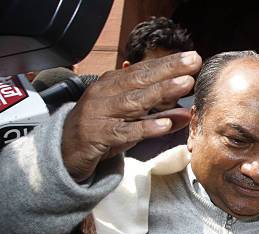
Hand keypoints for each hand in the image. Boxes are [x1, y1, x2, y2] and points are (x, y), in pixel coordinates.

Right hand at [62, 51, 201, 181]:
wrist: (66, 150)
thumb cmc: (103, 130)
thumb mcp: (133, 121)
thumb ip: (161, 116)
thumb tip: (189, 113)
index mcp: (113, 85)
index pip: (144, 70)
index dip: (168, 63)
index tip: (192, 57)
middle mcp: (106, 94)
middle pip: (140, 79)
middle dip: (168, 70)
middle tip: (193, 62)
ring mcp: (101, 114)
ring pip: (135, 101)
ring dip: (161, 92)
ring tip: (184, 85)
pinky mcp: (100, 136)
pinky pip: (126, 131)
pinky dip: (146, 127)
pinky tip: (165, 124)